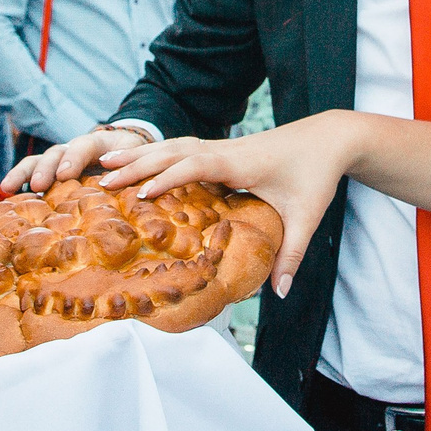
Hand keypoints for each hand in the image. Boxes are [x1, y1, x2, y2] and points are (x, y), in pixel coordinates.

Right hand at [0, 126, 145, 196]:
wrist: (127, 148)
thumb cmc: (134, 160)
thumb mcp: (139, 162)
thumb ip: (136, 171)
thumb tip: (141, 192)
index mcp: (100, 144)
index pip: (85, 146)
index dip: (74, 158)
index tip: (65, 174)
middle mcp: (76, 149)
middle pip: (57, 152)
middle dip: (46, 168)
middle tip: (39, 185)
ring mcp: (61, 158)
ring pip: (39, 160)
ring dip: (24, 172)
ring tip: (8, 187)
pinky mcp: (52, 170)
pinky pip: (32, 171)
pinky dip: (19, 178)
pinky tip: (6, 191)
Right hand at [92, 112, 357, 295]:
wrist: (329, 137)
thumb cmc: (317, 174)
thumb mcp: (307, 217)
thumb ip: (291, 255)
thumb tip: (278, 293)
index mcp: (241, 162)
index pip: (197, 165)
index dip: (168, 177)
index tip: (140, 193)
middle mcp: (225, 150)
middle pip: (173, 151)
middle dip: (137, 164)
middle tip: (101, 179)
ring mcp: (222, 146)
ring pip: (173, 145)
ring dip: (140, 155)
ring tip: (105, 165)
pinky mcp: (222, 149)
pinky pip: (182, 149)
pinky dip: (156, 154)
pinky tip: (136, 163)